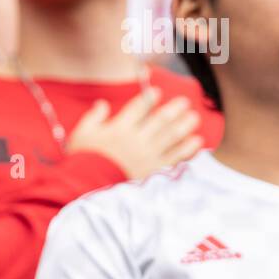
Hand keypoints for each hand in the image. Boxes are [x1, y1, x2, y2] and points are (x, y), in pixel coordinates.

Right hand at [67, 87, 204, 178]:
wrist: (88, 186)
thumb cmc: (84, 160)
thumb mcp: (82, 134)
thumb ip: (94, 117)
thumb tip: (102, 103)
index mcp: (119, 128)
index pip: (138, 108)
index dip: (148, 99)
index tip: (156, 92)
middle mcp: (137, 139)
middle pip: (160, 120)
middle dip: (174, 109)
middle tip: (184, 102)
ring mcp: (148, 155)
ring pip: (171, 136)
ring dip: (184, 125)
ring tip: (194, 117)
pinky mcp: (155, 170)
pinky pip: (175, 157)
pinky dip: (187, 148)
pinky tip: (197, 141)